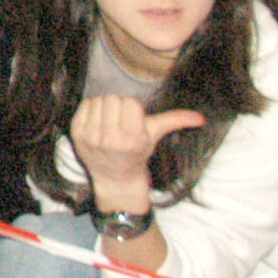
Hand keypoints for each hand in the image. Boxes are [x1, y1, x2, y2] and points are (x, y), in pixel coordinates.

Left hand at [69, 93, 202, 208]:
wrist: (115, 178)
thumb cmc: (137, 154)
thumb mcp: (155, 137)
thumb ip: (174, 122)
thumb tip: (200, 117)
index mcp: (132, 139)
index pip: (131, 103)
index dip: (133, 110)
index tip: (134, 121)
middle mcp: (110, 139)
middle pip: (113, 99)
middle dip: (119, 107)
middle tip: (121, 121)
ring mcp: (90, 137)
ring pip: (99, 100)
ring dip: (105, 107)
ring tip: (109, 122)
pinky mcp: (76, 134)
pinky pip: (85, 105)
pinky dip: (92, 109)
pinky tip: (98, 122)